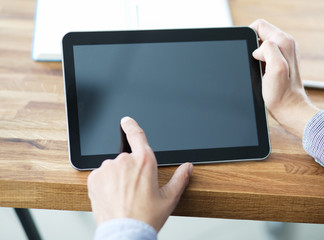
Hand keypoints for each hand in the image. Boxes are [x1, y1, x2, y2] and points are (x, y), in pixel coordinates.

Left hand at [87, 116, 192, 231]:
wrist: (124, 234)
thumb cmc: (146, 218)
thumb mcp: (169, 198)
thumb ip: (180, 178)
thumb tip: (187, 167)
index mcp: (145, 161)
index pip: (137, 134)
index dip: (131, 125)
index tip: (126, 121)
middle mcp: (125, 160)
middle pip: (126, 157)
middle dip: (129, 170)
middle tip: (134, 189)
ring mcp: (108, 168)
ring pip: (113, 167)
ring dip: (117, 177)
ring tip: (122, 196)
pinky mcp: (95, 178)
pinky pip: (101, 175)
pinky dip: (105, 183)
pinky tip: (112, 196)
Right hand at [250, 19, 318, 137]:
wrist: (289, 109)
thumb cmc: (281, 94)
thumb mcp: (275, 69)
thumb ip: (268, 50)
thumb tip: (257, 50)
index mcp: (284, 42)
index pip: (259, 25)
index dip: (249, 37)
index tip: (250, 54)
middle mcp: (286, 44)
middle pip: (260, 34)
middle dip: (252, 48)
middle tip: (257, 65)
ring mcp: (285, 52)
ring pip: (261, 45)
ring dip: (256, 57)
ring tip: (261, 71)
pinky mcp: (281, 61)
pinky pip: (264, 54)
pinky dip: (259, 63)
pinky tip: (263, 74)